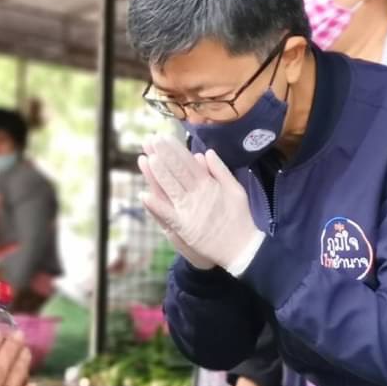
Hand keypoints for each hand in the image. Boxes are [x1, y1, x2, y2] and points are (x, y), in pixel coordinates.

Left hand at [140, 135, 261, 270]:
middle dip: (164, 155)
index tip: (163, 137)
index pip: (188, 162)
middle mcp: (197, 194)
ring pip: (171, 188)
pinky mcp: (185, 228)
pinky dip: (156, 206)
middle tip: (150, 140)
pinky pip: (168, 215)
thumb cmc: (240, 218)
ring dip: (158, 174)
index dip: (175, 149)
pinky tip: (144, 196)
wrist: (242, 248)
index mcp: (208, 184)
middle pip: (178, 171)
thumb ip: (221, 171)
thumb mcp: (236, 190)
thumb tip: (207, 153)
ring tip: (146, 158)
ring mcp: (189, 210)